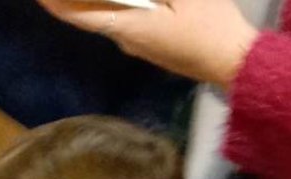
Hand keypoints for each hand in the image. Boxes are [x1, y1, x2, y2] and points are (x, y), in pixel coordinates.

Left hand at [35, 0, 258, 87]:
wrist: (234, 62)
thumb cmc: (211, 26)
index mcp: (129, 28)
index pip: (80, 15)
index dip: (56, 4)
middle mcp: (126, 40)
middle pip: (93, 13)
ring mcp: (139, 45)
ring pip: (112, 16)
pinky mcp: (152, 45)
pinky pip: (129, 20)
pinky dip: (121, 4)